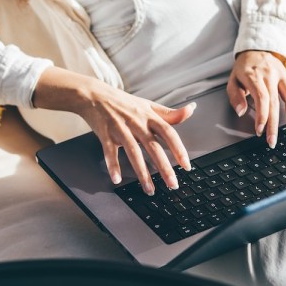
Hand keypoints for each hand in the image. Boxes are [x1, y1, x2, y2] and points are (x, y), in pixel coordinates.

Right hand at [33, 67, 194, 194]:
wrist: (94, 95)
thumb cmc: (124, 103)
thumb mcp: (148, 105)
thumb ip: (169, 113)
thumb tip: (191, 110)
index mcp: (149, 116)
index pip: (168, 132)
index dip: (178, 149)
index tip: (186, 165)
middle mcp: (136, 122)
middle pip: (153, 147)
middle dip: (164, 167)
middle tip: (173, 184)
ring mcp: (120, 128)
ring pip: (133, 152)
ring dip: (142, 173)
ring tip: (150, 190)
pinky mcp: (105, 133)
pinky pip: (110, 151)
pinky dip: (113, 165)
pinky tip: (117, 179)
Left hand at [227, 50, 285, 147]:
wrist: (257, 50)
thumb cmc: (244, 69)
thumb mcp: (232, 80)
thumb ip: (235, 97)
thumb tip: (241, 112)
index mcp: (254, 75)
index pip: (261, 97)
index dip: (262, 116)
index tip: (260, 131)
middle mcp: (271, 75)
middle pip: (275, 102)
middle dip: (275, 124)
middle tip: (272, 140)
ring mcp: (283, 75)